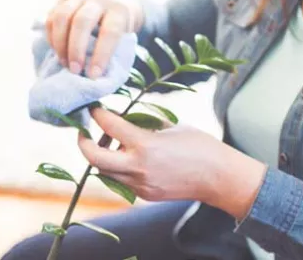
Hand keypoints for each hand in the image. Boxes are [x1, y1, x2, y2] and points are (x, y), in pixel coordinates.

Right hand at [44, 0, 143, 77]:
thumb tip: (95, 77)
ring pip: (62, 16)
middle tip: (75, 70)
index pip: (110, 31)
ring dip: (60, 43)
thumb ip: (113, 52)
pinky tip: (58, 52)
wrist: (117, 0)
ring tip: (64, 63)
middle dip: (76, 49)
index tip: (94, 75)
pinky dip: (51, 37)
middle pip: (82, 21)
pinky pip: (51, 18)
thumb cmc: (121, 28)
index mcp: (119, 10)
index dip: (101, 55)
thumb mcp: (125, 37)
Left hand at [76, 108, 266, 218]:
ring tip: (111, 143)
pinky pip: (120, 181)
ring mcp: (140, 184)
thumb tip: (126, 116)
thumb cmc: (200, 146)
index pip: (109, 126)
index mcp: (145, 144)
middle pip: (94, 157)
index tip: (94, 108)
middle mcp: (138, 167)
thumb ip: (146, 123)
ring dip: (102, 156)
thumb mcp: (171, 126)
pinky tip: (127, 157)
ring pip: (105, 171)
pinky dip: (118, 168)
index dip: (97, 114)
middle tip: (83, 132)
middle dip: (84, 142)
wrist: (219, 178)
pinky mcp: (144, 195)